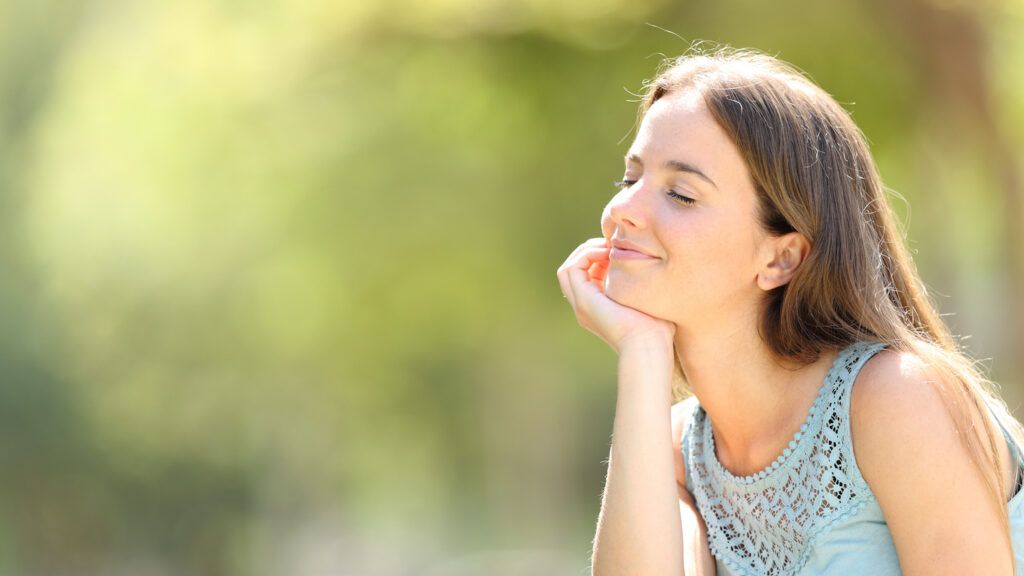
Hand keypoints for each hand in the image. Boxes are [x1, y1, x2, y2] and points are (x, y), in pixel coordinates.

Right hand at [557, 237, 675, 353]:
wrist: (649, 346)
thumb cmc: (658, 330)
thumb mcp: (649, 303)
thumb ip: (644, 288)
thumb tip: (654, 269)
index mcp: (599, 309)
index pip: (589, 276)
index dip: (600, 258)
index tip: (621, 251)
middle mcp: (586, 307)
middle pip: (575, 272)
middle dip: (591, 252)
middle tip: (612, 245)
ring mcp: (582, 304)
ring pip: (569, 269)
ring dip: (586, 252)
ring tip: (608, 247)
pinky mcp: (583, 300)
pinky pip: (571, 269)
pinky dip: (586, 256)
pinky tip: (607, 253)